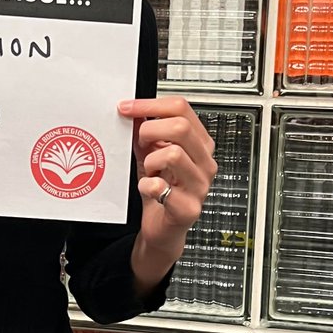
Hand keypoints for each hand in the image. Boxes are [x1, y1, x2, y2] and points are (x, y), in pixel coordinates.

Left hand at [118, 96, 217, 249]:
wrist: (163, 228)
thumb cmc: (161, 190)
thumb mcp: (151, 154)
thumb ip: (146, 133)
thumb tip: (134, 111)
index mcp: (199, 144)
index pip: (181, 109)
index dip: (150, 105)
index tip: (127, 107)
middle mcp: (205, 162)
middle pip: (181, 127)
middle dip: (151, 130)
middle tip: (140, 142)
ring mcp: (200, 186)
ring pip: (173, 154)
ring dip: (150, 161)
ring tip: (149, 171)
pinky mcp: (188, 208)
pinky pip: (161, 187)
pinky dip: (146, 185)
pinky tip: (147, 188)